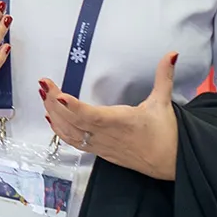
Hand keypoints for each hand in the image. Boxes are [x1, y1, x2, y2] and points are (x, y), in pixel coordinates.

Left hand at [41, 53, 179, 180]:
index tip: (60, 95)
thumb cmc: (166, 133)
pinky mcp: (100, 152)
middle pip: (74, 122)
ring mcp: (101, 145)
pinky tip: (52, 119)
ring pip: (70, 133)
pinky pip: (75, 142)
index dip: (74, 107)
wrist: (171, 162)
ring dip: (55, 115)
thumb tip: (172, 54)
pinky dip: (60, 130)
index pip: (93, 116)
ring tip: (44, 96)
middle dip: (55, 103)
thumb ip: (164, 75)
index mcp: (121, 122)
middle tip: (44, 85)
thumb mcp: (163, 101)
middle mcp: (107, 135)